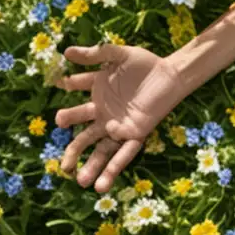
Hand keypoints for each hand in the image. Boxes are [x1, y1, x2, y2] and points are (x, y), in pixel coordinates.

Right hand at [52, 44, 186, 192]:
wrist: (171, 73)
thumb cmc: (144, 64)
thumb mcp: (119, 55)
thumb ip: (96, 54)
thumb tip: (66, 51)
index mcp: (96, 94)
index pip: (75, 98)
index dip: (68, 92)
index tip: (63, 84)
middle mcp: (103, 114)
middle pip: (83, 135)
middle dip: (73, 149)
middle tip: (63, 162)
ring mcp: (118, 126)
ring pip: (101, 150)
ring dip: (91, 166)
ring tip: (79, 181)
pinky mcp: (135, 132)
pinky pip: (125, 152)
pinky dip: (115, 166)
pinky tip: (103, 183)